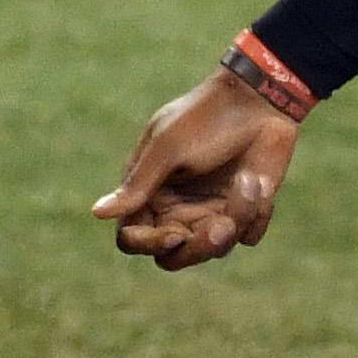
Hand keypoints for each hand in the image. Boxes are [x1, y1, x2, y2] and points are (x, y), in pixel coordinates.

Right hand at [93, 71, 302, 270]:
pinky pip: (248, 235)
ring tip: (251, 184)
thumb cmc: (206, 118)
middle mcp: (177, 208)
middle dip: (198, 248)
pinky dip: (255, 213)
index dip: (148, 244)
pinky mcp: (244, 211)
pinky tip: (258, 181)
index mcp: (149, 191)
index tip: (174, 236)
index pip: (133, 238)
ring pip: (214, 250)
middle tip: (221, 227)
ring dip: (235, 221)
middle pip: (174, 256)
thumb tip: (97, 212)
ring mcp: (211, 212)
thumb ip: (138, 184)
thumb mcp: (167, 148)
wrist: (260, 101)